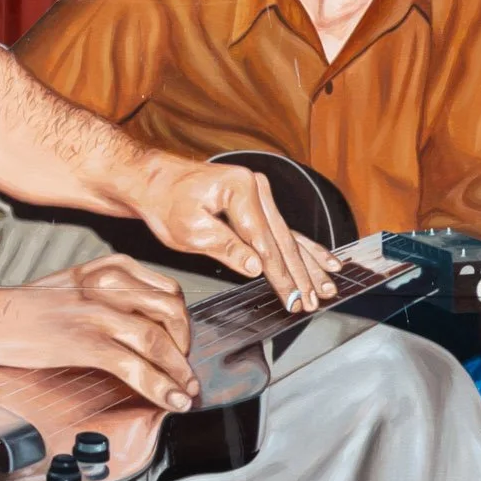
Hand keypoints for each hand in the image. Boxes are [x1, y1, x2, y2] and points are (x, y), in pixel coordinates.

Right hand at [0, 255, 199, 410]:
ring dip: (178, 372)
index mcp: (108, 270)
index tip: (183, 343)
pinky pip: (133, 366)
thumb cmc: (22, 309)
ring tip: (185, 392)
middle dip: (185, 345)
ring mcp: (96, 314)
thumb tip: (139, 324)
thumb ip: (107, 295)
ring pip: (157, 341)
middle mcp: (108, 287)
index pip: (165, 290)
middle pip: (170, 312)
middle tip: (185, 370)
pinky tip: (168, 400)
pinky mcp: (83, 342)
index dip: (182, 321)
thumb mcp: (72, 286)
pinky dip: (158, 386)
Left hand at [133, 155, 337, 313]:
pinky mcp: (257, 204)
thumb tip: (257, 267)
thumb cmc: (165, 202)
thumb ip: (227, 248)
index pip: (266, 242)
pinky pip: (283, 230)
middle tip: (317, 300)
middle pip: (284, 239)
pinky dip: (303, 249)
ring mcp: (259, 194)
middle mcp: (256, 187)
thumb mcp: (190, 229)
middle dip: (302, 274)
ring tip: (329, 286)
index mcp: (241, 190)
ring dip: (309, 264)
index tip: (294, 299)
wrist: (152, 181)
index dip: (281, 276)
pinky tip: (324, 261)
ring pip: (289, 236)